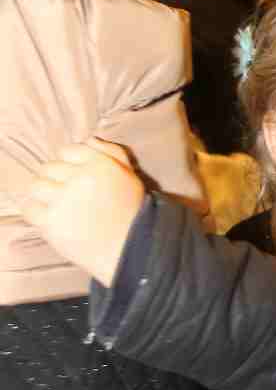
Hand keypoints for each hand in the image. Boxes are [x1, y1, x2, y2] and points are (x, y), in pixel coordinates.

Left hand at [19, 139, 145, 284]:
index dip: (69, 164)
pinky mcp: (52, 221)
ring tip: (54, 206)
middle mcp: (80, 178)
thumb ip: (113, 153)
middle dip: (54, 179)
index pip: (68, 151)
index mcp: (101, 164)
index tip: (75, 178)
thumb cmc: (132, 213)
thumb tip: (89, 139)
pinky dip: (36, 213)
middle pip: (48, 168)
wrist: (130, 250)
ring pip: (36, 186)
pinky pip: (30, 209)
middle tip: (65, 195)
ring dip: (43, 195)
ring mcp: (64, 200)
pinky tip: (49, 218)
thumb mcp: (130, 176)